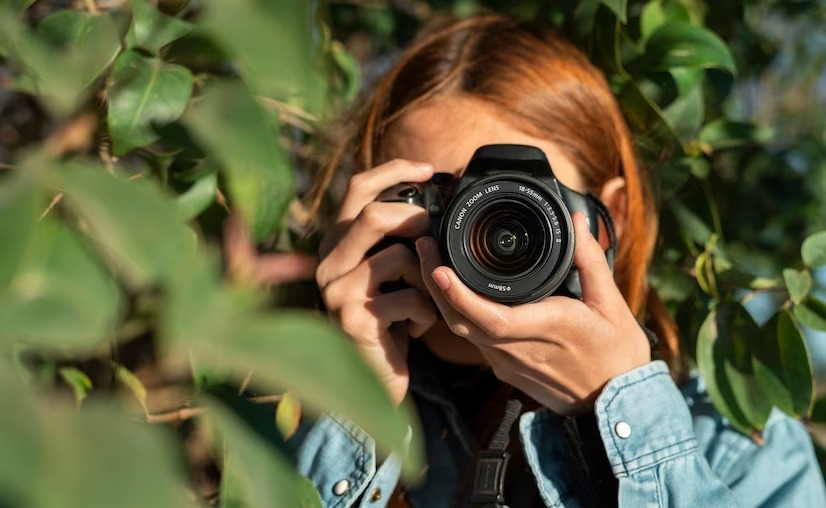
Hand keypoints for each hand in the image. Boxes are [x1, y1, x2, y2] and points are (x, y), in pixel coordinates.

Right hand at [316, 160, 438, 406]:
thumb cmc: (388, 320)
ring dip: (426, 280)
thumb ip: (396, 240)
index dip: (393, 171)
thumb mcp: (388, 274)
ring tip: (424, 302)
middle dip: (415, 222)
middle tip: (435, 238)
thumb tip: (433, 199)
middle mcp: (328, 263)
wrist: (373, 378)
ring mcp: (336, 291)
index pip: (357, 189)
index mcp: (337, 244)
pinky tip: (416, 328)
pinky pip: (408, 298)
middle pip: (373, 216)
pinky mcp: (352, 319)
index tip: (429, 169)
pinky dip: (425, 313)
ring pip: (398, 257)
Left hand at [415, 213, 650, 414]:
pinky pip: (473, 339)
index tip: (438, 267)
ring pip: (463, 330)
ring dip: (442, 297)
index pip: (490, 316)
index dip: (458, 294)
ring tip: (432, 261)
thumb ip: (591, 260)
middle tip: (423, 246)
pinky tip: (453, 290)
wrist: (614, 403)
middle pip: (461, 321)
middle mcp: (519, 350)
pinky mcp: (505, 369)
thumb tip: (578, 220)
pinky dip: (458, 312)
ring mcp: (508, 363)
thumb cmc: (617, 354)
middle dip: (435, 284)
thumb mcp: (612, 304)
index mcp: (547, 328)